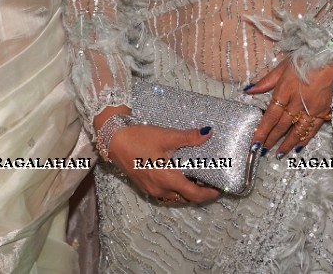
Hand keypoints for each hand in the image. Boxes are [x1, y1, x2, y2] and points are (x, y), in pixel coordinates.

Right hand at [106, 122, 221, 204]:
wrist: (113, 141)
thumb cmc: (140, 139)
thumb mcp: (166, 136)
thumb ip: (189, 137)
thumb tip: (208, 133)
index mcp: (168, 179)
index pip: (194, 195)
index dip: (208, 194)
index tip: (219, 189)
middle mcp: (160, 189)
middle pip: (185, 198)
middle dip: (199, 192)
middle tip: (209, 181)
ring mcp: (151, 190)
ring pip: (175, 197)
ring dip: (186, 191)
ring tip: (196, 176)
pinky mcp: (145, 186)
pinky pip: (165, 193)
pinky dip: (175, 188)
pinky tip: (178, 174)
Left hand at [244, 60, 332, 157]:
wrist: (327, 56)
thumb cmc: (303, 59)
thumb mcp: (281, 67)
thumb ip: (265, 81)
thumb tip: (248, 90)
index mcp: (284, 91)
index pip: (270, 116)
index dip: (262, 131)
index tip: (255, 143)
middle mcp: (297, 102)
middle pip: (282, 125)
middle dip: (272, 139)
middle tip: (263, 151)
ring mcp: (311, 107)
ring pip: (297, 130)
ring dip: (287, 143)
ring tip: (279, 154)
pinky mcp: (323, 109)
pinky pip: (312, 128)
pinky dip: (305, 138)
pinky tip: (298, 146)